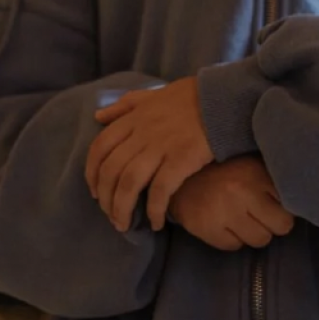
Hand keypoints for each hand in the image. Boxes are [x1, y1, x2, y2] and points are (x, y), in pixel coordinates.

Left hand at [87, 78, 213, 230]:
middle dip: (106, 199)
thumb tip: (98, 116)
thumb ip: (127, 105)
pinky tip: (156, 222)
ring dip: (122, 209)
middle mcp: (142, 132)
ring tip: (125, 225)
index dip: (92, 173)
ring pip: (129, 183)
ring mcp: (162, 146)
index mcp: (134, 118)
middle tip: (111, 216)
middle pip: (111, 171)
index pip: (100, 148)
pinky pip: (160, 190)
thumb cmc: (194, 96)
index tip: (95, 192)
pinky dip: (154, 210)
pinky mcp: (182, 158)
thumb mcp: (155, 94)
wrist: (226, 97)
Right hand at [169, 156, 295, 251]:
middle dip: (274, 225)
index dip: (285, 212)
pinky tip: (228, 226)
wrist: (181, 179)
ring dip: (255, 234)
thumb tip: (303, 199)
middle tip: (264, 218)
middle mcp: (240, 193)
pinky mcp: (205, 229)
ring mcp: (222, 213)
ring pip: (259, 241)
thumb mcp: (254, 168)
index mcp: (256, 175)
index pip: (288, 208)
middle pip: (278, 228)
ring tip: (245, 221)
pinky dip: (233, 240)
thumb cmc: (226, 172)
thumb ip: (275, 183)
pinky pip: (233, 247)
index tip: (278, 209)